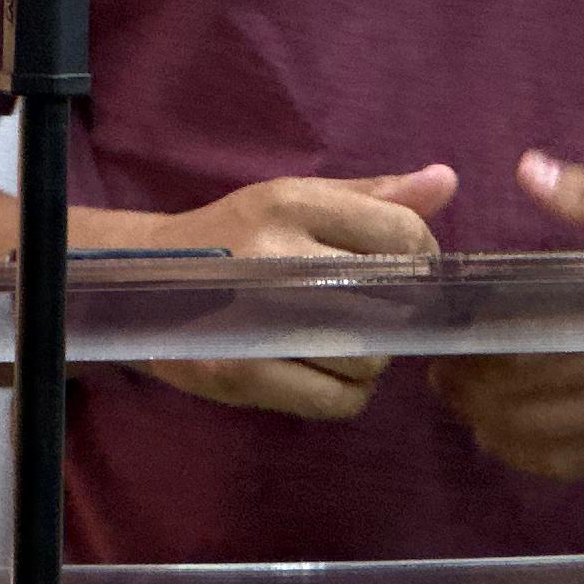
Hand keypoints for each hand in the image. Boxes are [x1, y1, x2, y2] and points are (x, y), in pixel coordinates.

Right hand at [138, 165, 454, 423]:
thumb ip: (372, 197)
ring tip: (345, 341)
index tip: (407, 273)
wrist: (137, 281)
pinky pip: (336, 400)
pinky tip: (328, 372)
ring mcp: (256, 319)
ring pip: (368, 356)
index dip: (422, 259)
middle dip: (397, 313)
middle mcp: (276, 255)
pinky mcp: (240, 373)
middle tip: (375, 312)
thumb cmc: (233, 237)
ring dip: (371, 358)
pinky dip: (347, 394)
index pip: (401, 232)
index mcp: (293, 202)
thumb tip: (446, 183)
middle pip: (392, 300)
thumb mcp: (295, 201)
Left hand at [433, 152, 583, 480]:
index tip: (443, 315)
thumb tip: (526, 170)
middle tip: (442, 352)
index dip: (465, 331)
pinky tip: (503, 431)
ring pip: (521, 437)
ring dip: (479, 416)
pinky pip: (560, 466)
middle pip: (503, 393)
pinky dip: (519, 452)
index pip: (511, 335)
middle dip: (461, 376)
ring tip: (461, 388)